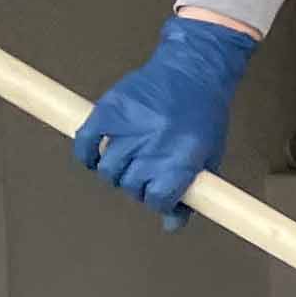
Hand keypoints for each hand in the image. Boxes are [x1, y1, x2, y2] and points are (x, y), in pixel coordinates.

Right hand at [73, 11, 259, 228]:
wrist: (191, 71)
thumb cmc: (204, 115)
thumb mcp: (209, 156)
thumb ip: (192, 192)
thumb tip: (171, 225)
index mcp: (181, 159)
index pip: (156, 198)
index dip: (158, 201)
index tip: (161, 195)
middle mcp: (152, 146)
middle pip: (130, 186)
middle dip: (138, 187)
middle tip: (145, 174)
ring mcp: (127, 128)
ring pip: (108, 171)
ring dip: (116, 173)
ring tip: (127, 162)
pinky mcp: (107, 111)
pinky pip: (86, 144)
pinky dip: (87, 155)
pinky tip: (97, 157)